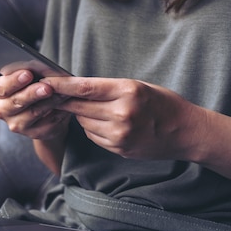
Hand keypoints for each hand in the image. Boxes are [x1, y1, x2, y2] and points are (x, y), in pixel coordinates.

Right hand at [0, 70, 70, 139]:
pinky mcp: (33, 133)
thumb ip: (30, 73)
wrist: (42, 112)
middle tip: (46, 87)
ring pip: (33, 113)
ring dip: (50, 102)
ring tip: (62, 94)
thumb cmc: (33, 87)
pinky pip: (46, 124)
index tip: (28, 74)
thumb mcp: (28, 78)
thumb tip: (42, 68)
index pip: (2, 87)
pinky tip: (66, 107)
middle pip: (16, 102)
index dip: (14, 81)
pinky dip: (57, 114)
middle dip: (32, 94)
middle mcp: (3, 110)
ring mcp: (16, 124)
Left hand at [43, 76, 205, 160]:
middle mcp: (122, 113)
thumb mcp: (137, 86)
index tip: (44, 82)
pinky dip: (92, 128)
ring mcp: (120, 134)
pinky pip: (93, 135)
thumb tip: (74, 88)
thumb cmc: (162, 103)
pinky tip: (106, 123)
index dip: (61, 86)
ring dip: (81, 114)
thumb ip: (108, 88)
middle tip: (52, 94)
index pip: (84, 88)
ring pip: (84, 121)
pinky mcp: (118, 148)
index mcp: (127, 91)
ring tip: (98, 109)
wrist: (186, 132)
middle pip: (79, 106)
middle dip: (63, 100)